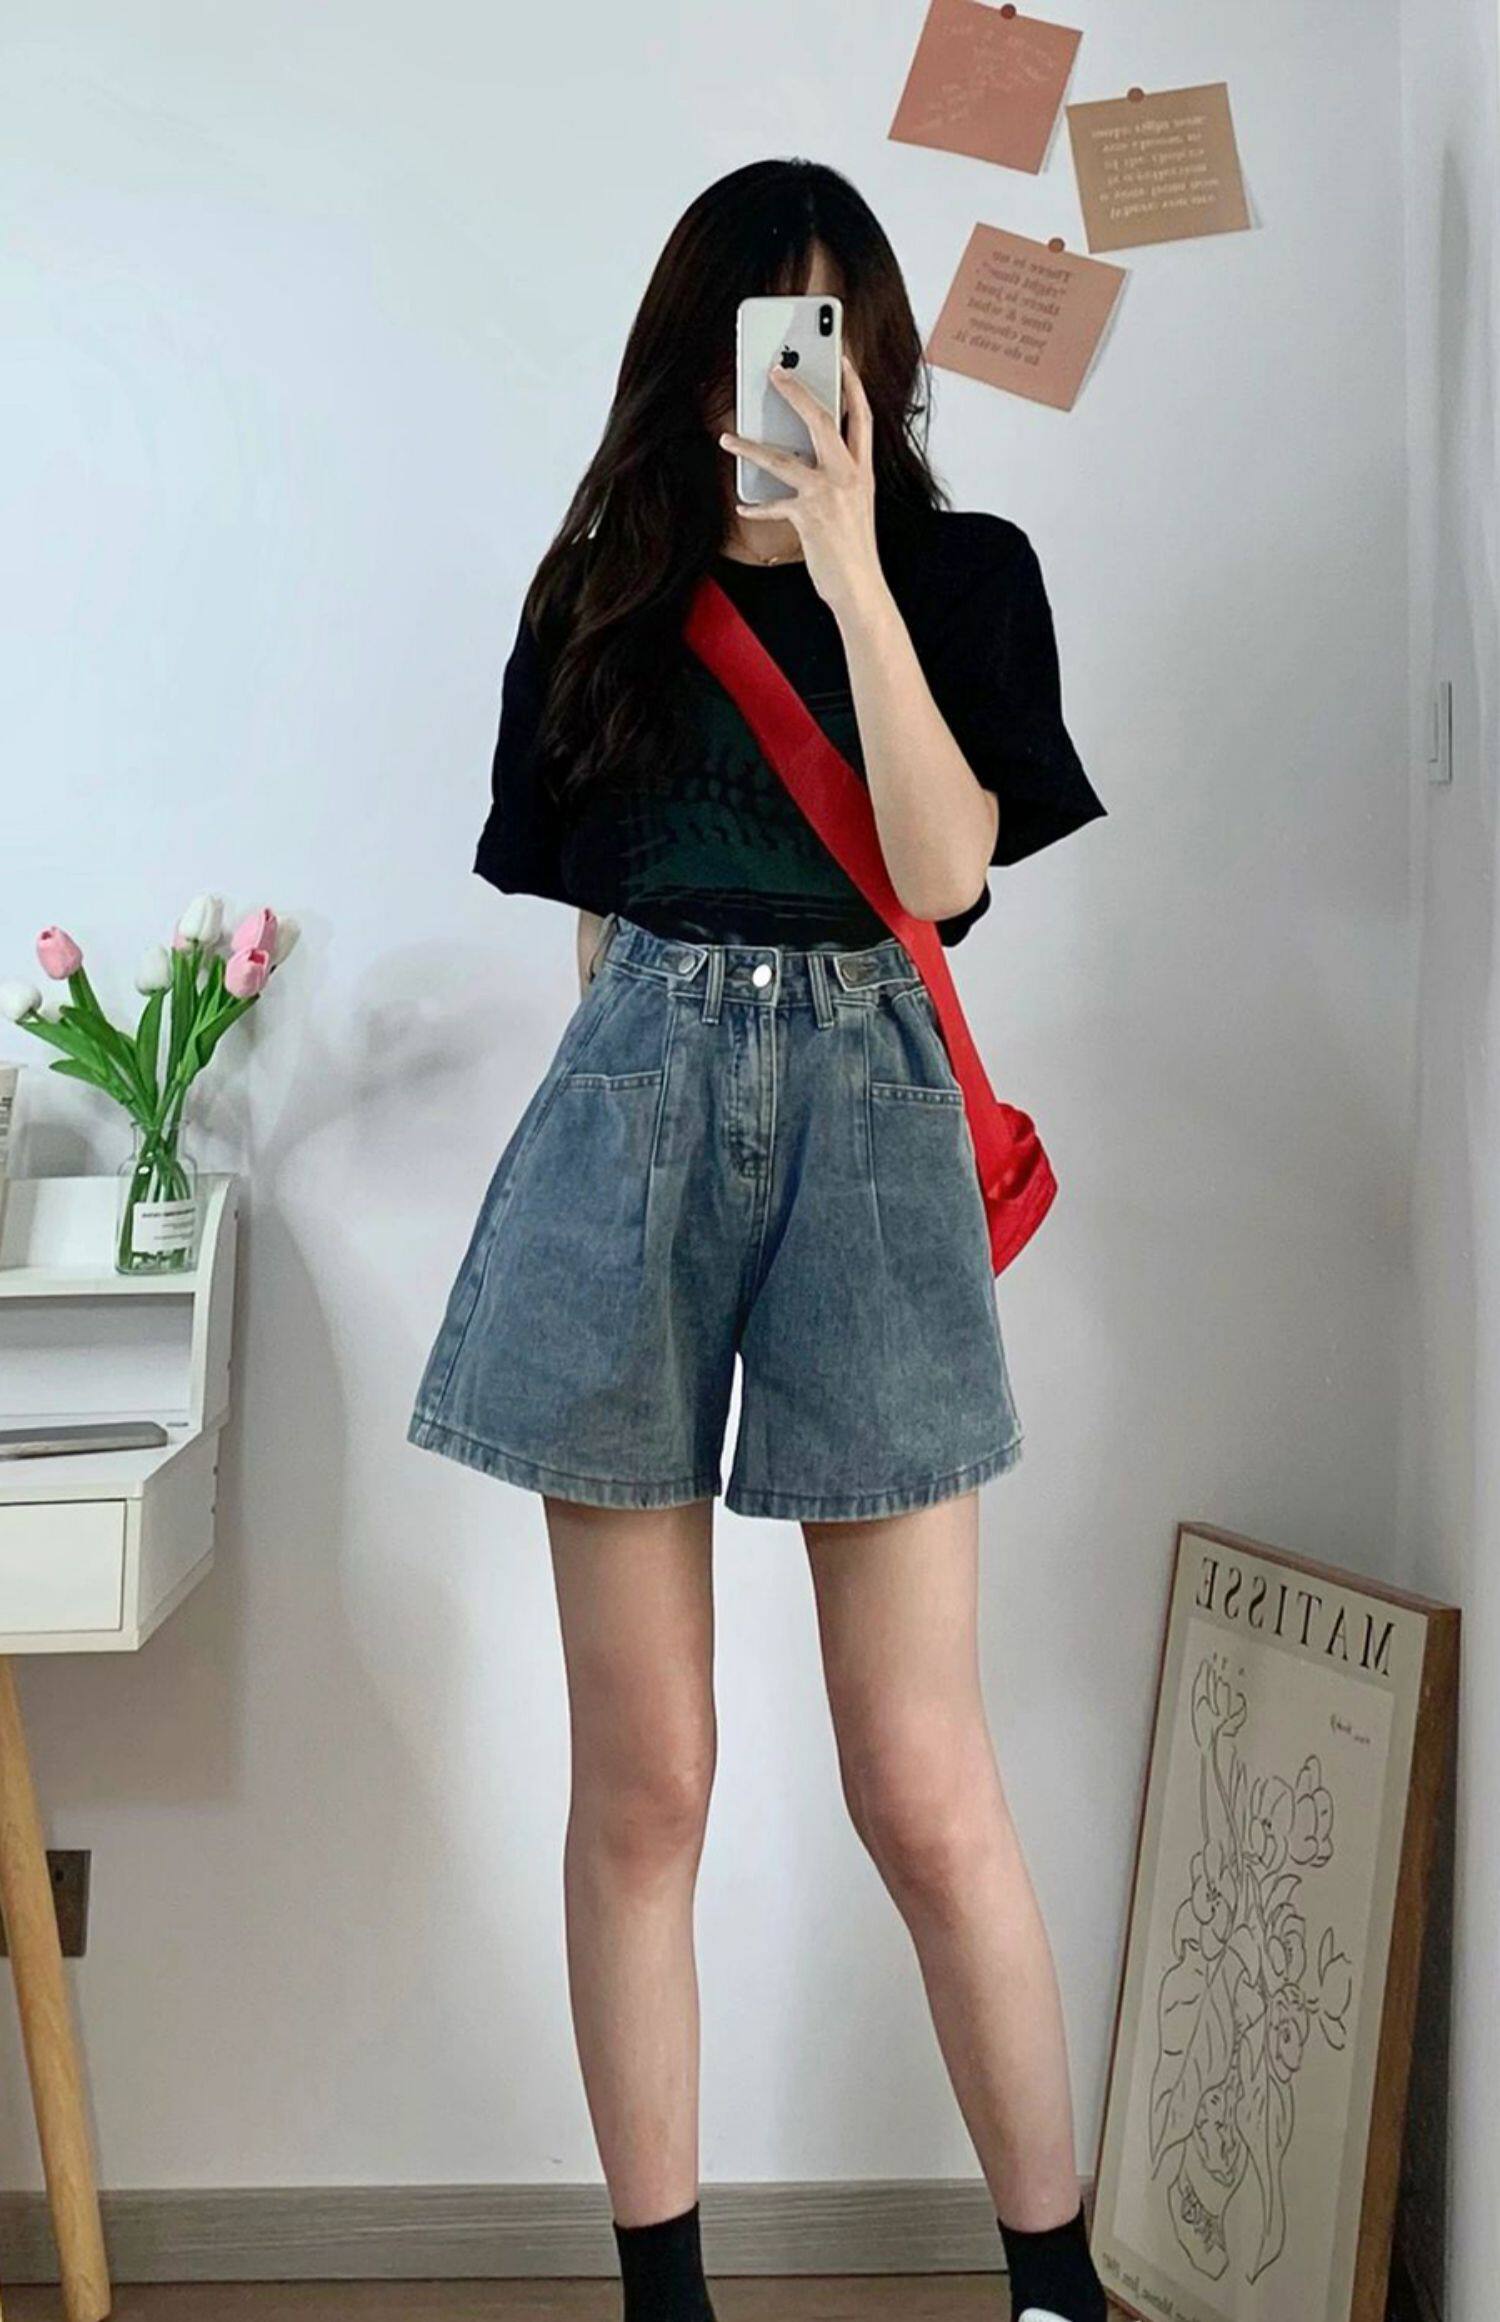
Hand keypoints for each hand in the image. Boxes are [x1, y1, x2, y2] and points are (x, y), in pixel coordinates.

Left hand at [718, 351, 883, 618]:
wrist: (860, 587)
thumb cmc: (854, 549)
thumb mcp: (856, 505)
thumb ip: (839, 477)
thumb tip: (810, 457)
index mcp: (862, 471)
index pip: (862, 417)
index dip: (853, 385)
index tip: (842, 359)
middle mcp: (848, 477)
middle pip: (822, 421)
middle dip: (797, 392)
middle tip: (775, 372)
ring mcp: (828, 496)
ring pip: (783, 459)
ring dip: (751, 448)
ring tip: (728, 438)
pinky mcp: (808, 518)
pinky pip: (773, 506)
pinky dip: (757, 507)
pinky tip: (743, 506)